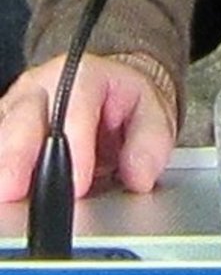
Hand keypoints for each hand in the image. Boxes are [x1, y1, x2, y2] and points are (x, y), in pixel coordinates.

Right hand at [0, 54, 176, 203]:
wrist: (108, 92)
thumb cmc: (123, 102)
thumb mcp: (152, 112)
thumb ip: (150, 142)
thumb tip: (139, 175)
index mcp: (81, 76)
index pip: (74, 106)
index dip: (75, 147)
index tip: (79, 185)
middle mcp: (41, 88)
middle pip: (22, 120)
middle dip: (17, 158)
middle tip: (15, 192)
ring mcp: (15, 109)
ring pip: (3, 134)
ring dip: (5, 167)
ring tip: (8, 198)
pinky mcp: (4, 130)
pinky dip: (2, 170)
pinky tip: (7, 192)